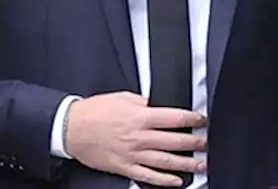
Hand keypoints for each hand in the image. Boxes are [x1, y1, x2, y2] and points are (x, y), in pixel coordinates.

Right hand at [64, 92, 206, 186]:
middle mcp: (140, 137)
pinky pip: (149, 176)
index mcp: (139, 117)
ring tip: (201, 164)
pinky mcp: (126, 167)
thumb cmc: (93, 112)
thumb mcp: (120, 98)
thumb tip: (158, 105)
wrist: (71, 128)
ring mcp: (134, 154)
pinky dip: (165, 180)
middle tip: (206, 143)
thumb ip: (142, 102)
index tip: (201, 120)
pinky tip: (177, 181)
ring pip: (167, 161)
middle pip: (176, 141)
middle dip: (195, 142)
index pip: (174, 118)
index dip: (192, 119)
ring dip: (187, 163)